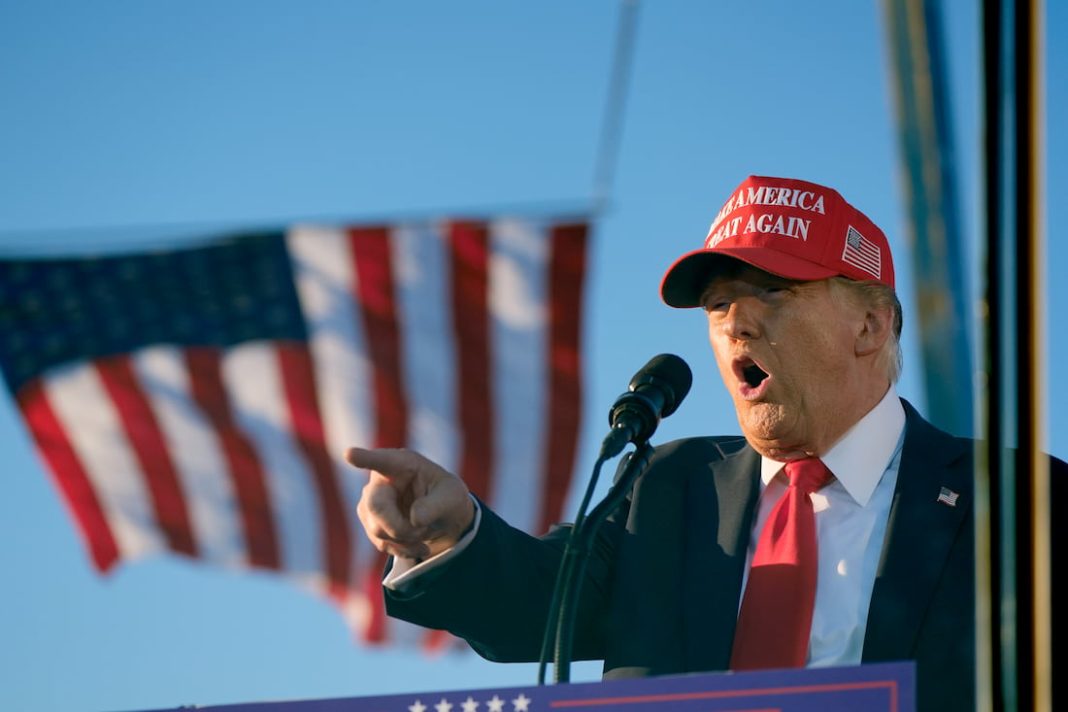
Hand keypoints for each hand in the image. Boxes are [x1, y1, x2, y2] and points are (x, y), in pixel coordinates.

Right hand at [348, 447, 474, 560]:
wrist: (443, 517)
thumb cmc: (447, 497)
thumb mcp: (452, 497)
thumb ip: (436, 506)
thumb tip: (415, 520)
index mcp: (402, 464)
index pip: (381, 460)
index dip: (364, 458)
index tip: (349, 454)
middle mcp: (380, 480)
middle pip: (376, 506)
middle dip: (401, 527)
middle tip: (424, 531)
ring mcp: (370, 503)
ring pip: (377, 529)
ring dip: (406, 539)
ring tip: (425, 532)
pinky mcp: (370, 523)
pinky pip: (381, 543)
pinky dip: (403, 549)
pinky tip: (419, 546)